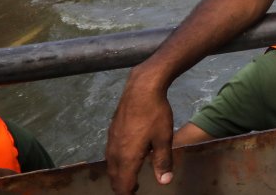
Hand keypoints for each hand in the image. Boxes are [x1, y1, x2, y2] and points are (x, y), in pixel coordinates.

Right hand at [106, 74, 174, 193]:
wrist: (141, 90)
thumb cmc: (155, 114)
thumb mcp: (164, 139)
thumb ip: (163, 162)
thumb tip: (164, 182)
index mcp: (127, 157)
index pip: (123, 185)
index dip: (128, 193)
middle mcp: (115, 152)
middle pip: (114, 178)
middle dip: (123, 186)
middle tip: (134, 190)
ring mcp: (111, 142)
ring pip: (111, 166)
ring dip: (119, 175)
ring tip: (130, 177)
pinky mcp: (111, 132)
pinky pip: (110, 155)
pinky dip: (117, 163)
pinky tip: (126, 157)